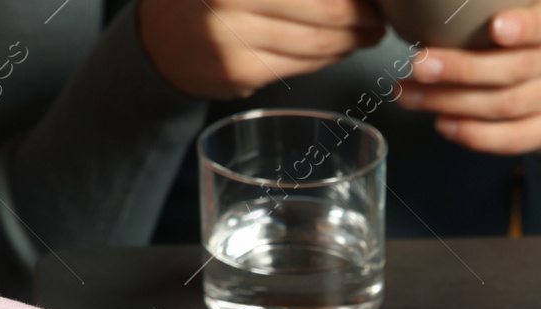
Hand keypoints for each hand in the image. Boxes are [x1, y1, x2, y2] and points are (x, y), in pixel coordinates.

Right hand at [138, 0, 386, 99]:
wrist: (160, 40)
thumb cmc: (210, 2)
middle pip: (324, 9)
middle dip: (362, 15)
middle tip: (380, 15)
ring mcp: (234, 36)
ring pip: (318, 42)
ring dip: (352, 40)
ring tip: (369, 33)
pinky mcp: (242, 71)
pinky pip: (303, 65)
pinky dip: (330, 57)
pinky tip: (341, 49)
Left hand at [397, 1, 540, 153]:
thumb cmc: (527, 52)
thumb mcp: (521, 25)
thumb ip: (486, 18)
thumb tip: (422, 18)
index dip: (522, 27)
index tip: (496, 27)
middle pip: (512, 69)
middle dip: (461, 69)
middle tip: (419, 66)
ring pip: (503, 105)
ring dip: (452, 102)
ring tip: (411, 96)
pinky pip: (511, 139)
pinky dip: (474, 134)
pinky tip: (443, 124)